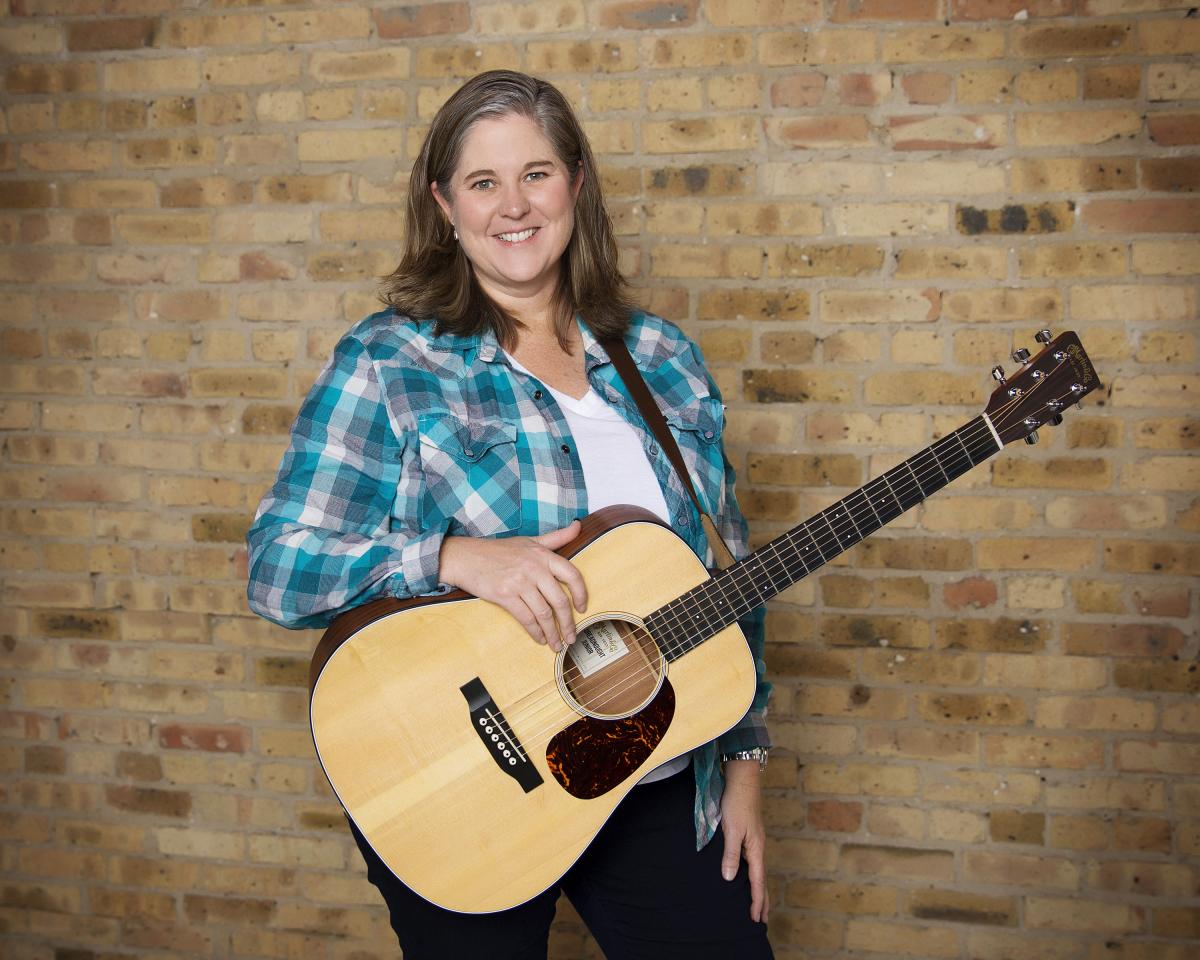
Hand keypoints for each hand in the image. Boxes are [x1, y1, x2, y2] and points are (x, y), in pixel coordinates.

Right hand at [438, 521, 586, 650]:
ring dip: (552, 632)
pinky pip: (526, 618)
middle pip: (559, 600)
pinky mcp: (505, 595)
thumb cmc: (499, 550)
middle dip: (568, 623)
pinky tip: (539, 639)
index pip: (572, 575)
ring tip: (556, 644)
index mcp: (543, 555)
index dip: (581, 594)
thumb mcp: (530, 540)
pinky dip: (535, 632)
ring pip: (544, 613)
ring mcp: (520, 582)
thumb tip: (579, 526)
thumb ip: (557, 536)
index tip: (583, 608)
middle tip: (571, 636)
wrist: (466, 557)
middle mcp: (534, 568)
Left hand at [719, 759, 768, 923]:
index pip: (757, 881)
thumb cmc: (736, 804)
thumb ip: (730, 854)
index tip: (755, 918)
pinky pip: (753, 862)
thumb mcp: (732, 830)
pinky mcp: (749, 835)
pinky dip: (753, 875)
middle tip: (761, 919)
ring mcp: (755, 842)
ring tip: (757, 903)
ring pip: (758, 871)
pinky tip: (747, 876)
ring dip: (758, 889)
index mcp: (756, 849)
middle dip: (762, 900)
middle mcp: (758, 848)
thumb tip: (729, 878)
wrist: (742, 781)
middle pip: (762, 879)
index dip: (756, 900)